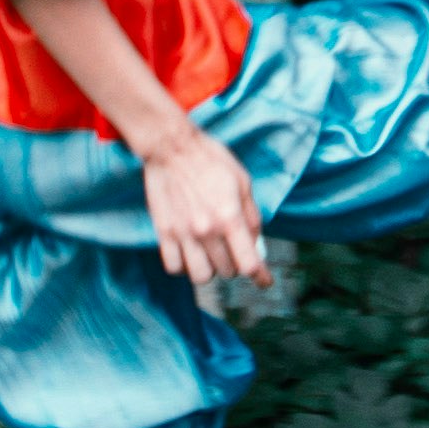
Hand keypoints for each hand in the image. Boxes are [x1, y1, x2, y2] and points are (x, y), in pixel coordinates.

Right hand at [141, 125, 269, 301]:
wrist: (171, 147)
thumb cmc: (210, 160)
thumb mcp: (243, 182)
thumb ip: (252, 216)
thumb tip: (255, 243)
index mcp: (230, 216)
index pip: (249, 263)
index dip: (260, 276)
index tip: (264, 281)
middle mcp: (206, 230)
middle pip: (227, 271)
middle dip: (235, 265)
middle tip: (233, 251)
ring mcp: (183, 233)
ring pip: (200, 276)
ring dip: (210, 270)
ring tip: (210, 256)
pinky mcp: (164, 232)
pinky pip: (174, 267)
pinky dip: (184, 267)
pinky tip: (189, 254)